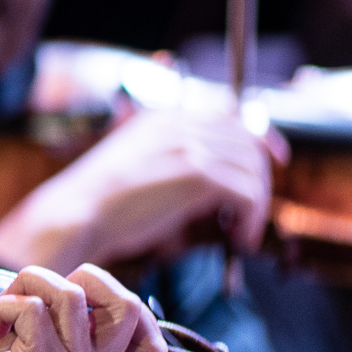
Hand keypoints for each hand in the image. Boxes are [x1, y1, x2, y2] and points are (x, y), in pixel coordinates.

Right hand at [0, 107, 284, 270]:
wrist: (78, 214)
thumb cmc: (99, 202)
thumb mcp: (136, 164)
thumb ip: (172, 157)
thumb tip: (215, 177)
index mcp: (163, 116)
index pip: (230, 114)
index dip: (259, 137)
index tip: (273, 160)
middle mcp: (180, 123)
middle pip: (248, 142)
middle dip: (260, 178)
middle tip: (252, 211)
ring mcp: (190, 146)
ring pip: (252, 169)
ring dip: (256, 204)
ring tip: (240, 231)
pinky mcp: (198, 174)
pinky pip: (248, 194)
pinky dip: (251, 219)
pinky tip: (238, 237)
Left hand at [0, 264, 165, 351]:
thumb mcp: (41, 346)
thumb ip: (68, 323)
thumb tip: (77, 282)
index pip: (152, 344)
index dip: (130, 304)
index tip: (86, 299)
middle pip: (128, 307)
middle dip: (87, 276)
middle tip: (49, 292)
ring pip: (70, 295)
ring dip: (29, 284)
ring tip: (8, 308)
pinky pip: (31, 309)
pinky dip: (4, 304)